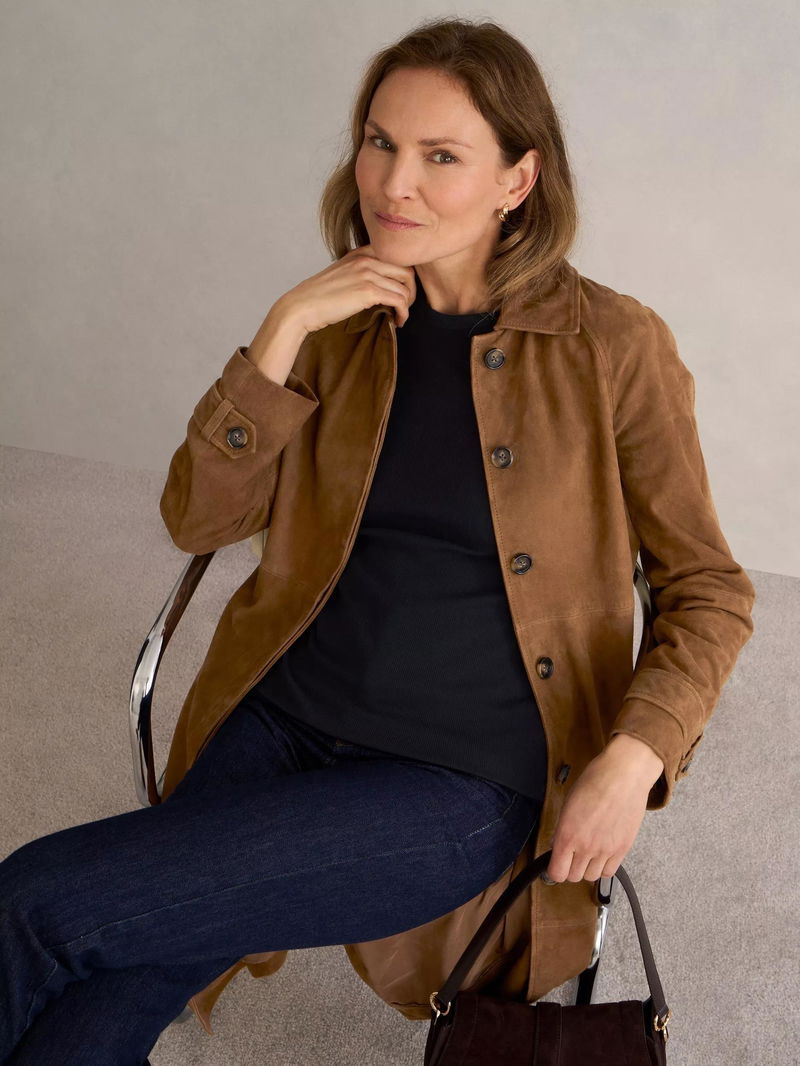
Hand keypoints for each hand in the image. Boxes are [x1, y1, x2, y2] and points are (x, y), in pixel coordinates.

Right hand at [277, 244, 416, 334]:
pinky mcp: (368, 291)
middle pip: (407, 270)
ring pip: (406, 287)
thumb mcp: (342, 274)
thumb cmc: (319, 296)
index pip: (397, 257)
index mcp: (361, 253)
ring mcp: (368, 273)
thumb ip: (360, 272)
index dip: (404, 276)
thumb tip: (380, 285)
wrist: (302, 306)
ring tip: (400, 316)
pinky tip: (398, 321)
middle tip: (405, 305)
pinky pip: (400, 300)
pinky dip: (404, 313)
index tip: (401, 291)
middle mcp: (367, 259)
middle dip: (411, 290)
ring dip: (408, 305)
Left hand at [542, 739, 662, 883]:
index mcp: (567, 834)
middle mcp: (586, 846)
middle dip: (570, 867)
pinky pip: (609, 871)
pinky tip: (602, 854)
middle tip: (572, 854)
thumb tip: (557, 844)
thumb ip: (562, 828)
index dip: (555, 869)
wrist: (624, 774)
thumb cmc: (595, 781)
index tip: (557, 862)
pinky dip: (603, 867)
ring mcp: (606, 850)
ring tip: (588, 853)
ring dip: (587, 868)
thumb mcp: (568, 802)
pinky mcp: (623, 849)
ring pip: (591, 877)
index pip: (557, 872)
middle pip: (574, 876)